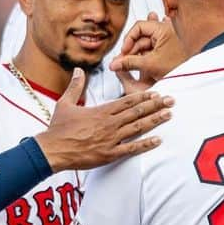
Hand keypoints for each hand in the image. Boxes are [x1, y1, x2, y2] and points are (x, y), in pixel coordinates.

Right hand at [34, 68, 173, 171]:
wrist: (52, 150)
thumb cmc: (58, 128)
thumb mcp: (65, 103)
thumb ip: (75, 86)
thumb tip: (79, 70)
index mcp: (101, 111)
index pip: (127, 101)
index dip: (143, 96)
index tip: (156, 92)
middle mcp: (109, 123)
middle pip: (137, 112)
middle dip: (156, 105)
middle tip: (171, 100)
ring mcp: (111, 139)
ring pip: (138, 128)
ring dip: (155, 120)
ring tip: (169, 115)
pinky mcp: (109, 154)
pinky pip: (131, 149)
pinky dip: (145, 144)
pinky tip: (158, 140)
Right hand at [110, 13, 187, 92]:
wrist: (191, 80)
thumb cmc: (177, 69)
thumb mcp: (149, 65)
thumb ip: (129, 63)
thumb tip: (114, 64)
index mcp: (163, 29)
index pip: (138, 26)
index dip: (128, 39)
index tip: (124, 51)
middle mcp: (166, 31)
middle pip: (141, 36)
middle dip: (131, 48)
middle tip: (122, 60)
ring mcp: (167, 40)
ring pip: (145, 44)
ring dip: (136, 53)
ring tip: (128, 63)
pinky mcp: (168, 49)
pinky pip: (152, 48)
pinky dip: (144, 54)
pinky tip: (139, 60)